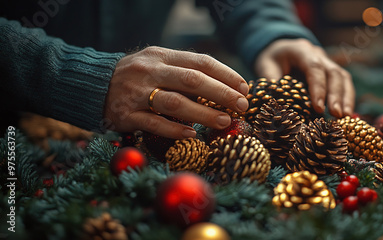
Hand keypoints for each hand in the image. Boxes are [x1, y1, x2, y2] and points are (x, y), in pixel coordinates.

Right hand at [104, 46, 248, 138]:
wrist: (92, 85)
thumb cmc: (137, 76)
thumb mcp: (158, 64)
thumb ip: (184, 71)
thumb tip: (225, 87)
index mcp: (161, 56)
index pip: (200, 62)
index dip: (225, 74)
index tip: (244, 88)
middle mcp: (150, 71)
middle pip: (192, 80)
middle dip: (221, 93)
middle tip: (241, 106)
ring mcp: (136, 93)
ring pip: (174, 103)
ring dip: (203, 113)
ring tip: (224, 121)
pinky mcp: (126, 115)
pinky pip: (153, 123)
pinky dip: (174, 129)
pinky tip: (191, 134)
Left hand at [255, 38, 354, 117]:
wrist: (280, 50)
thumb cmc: (272, 60)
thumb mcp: (265, 67)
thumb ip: (272, 83)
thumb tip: (280, 105)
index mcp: (301, 50)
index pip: (314, 67)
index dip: (318, 88)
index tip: (318, 108)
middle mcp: (318, 54)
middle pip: (333, 73)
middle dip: (336, 95)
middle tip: (337, 114)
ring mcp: (328, 62)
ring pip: (343, 77)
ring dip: (346, 98)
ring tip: (345, 117)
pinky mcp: (332, 72)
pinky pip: (344, 83)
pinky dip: (347, 99)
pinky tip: (347, 114)